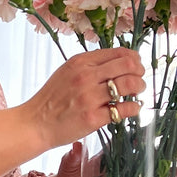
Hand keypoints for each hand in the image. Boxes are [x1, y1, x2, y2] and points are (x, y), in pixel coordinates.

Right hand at [21, 49, 146, 150]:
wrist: (35, 123)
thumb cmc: (52, 99)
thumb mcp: (67, 72)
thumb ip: (90, 65)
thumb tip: (119, 62)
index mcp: (81, 62)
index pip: (119, 52)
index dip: (134, 58)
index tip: (137, 66)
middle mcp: (86, 76)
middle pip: (128, 65)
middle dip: (140, 72)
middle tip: (140, 80)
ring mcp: (90, 97)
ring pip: (129, 84)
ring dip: (140, 88)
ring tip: (138, 93)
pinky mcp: (93, 118)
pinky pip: (123, 109)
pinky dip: (134, 108)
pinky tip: (133, 109)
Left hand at [56, 138, 176, 176]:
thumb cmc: (70, 175)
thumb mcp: (70, 165)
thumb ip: (74, 158)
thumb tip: (75, 148)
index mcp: (116, 148)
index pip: (138, 137)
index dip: (155, 132)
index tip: (171, 126)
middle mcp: (127, 161)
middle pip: (155, 152)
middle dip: (174, 149)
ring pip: (157, 170)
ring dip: (175, 168)